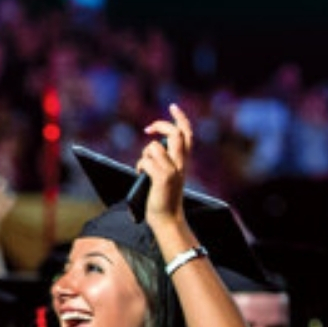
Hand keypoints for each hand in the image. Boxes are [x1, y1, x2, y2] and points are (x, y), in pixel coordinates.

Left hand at [136, 104, 193, 228]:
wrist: (168, 219)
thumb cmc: (163, 197)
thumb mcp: (168, 175)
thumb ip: (165, 160)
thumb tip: (152, 144)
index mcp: (183, 162)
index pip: (187, 134)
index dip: (181, 118)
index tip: (173, 107)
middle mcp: (181, 164)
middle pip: (175, 134)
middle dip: (160, 126)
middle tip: (148, 129)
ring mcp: (173, 171)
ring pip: (154, 147)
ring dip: (144, 155)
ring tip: (144, 167)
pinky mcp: (162, 178)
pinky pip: (146, 161)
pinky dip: (140, 166)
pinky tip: (141, 175)